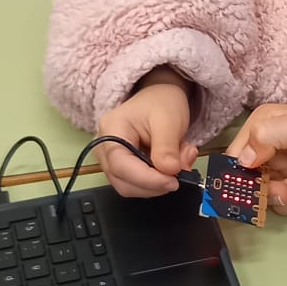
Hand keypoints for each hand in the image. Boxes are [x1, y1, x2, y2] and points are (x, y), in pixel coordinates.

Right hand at [96, 68, 197, 197]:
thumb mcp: (169, 120)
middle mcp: (104, 148)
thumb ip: (167, 147)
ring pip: (131, 187)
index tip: (173, 181)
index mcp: (111, 130)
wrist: (159, 97)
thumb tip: (170, 172)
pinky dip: (157, 182)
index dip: (147, 179)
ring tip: (180, 161)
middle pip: (123, 182)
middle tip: (182, 169)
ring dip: (159, 183)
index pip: (121, 165)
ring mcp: (110, 160)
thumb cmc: (161, 103)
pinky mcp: (122, 168)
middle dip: (155, 183)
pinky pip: (137, 185)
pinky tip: (170, 165)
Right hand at [226, 101, 286, 215]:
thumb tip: (242, 160)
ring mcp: (281, 173)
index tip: (253, 185)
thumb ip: (267, 136)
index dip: (238, 175)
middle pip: (248, 184)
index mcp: (260, 130)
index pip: (234, 157)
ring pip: (268, 198)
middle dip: (270, 189)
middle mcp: (265, 153)